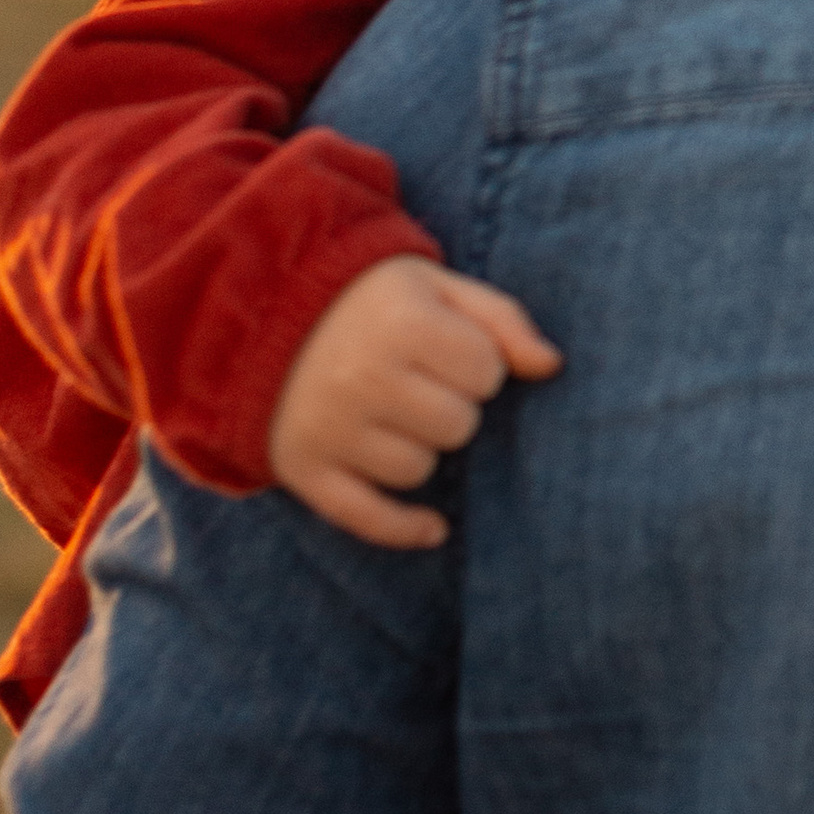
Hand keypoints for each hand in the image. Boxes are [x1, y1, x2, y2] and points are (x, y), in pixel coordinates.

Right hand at [267, 256, 561, 548]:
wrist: (261, 313)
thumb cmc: (370, 301)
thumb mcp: (437, 286)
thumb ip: (502, 320)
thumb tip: (552, 366)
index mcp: (400, 323)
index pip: (486, 373)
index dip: (478, 364)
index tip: (448, 351)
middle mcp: (360, 377)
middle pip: (457, 426)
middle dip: (451, 406)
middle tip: (418, 383)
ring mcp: (328, 427)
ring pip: (417, 469)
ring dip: (419, 448)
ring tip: (391, 414)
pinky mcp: (302, 467)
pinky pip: (366, 518)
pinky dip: (403, 528)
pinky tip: (433, 527)